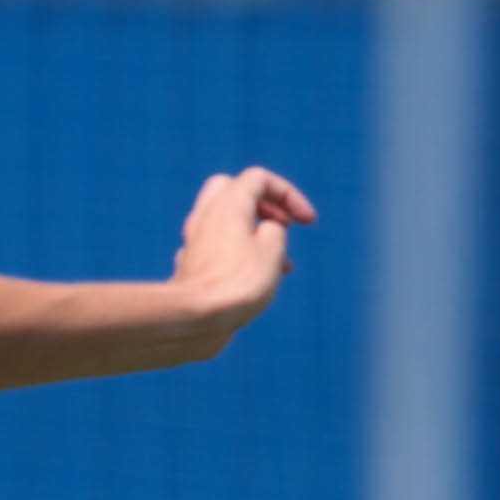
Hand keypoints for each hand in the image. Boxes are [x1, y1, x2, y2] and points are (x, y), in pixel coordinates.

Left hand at [169, 167, 320, 343]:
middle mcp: (206, 216)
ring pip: (227, 223)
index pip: (259, 179)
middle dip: (264, 205)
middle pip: (234, 191)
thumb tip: (265, 232)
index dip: (289, 194)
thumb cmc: (237, 283)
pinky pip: (217, 249)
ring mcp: (195, 241)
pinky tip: (250, 280)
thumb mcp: (272, 249)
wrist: (195, 320)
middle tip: (284, 227)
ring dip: (255, 235)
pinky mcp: (191, 267)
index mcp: (227, 203)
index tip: (307, 222)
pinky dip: (238, 255)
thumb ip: (275, 230)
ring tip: (281, 265)